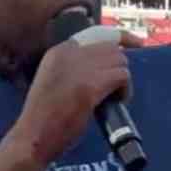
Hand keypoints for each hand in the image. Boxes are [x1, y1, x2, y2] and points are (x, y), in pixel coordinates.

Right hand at [11, 29, 143, 166]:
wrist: (33, 137)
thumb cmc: (44, 117)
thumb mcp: (54, 81)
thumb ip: (74, 69)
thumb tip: (103, 67)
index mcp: (59, 51)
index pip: (97, 33)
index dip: (121, 36)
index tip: (136, 42)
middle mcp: (69, 53)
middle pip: (112, 48)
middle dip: (119, 67)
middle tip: (116, 88)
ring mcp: (79, 69)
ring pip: (120, 61)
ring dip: (123, 80)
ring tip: (115, 97)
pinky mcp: (90, 86)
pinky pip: (122, 76)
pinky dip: (125, 90)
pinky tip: (117, 101)